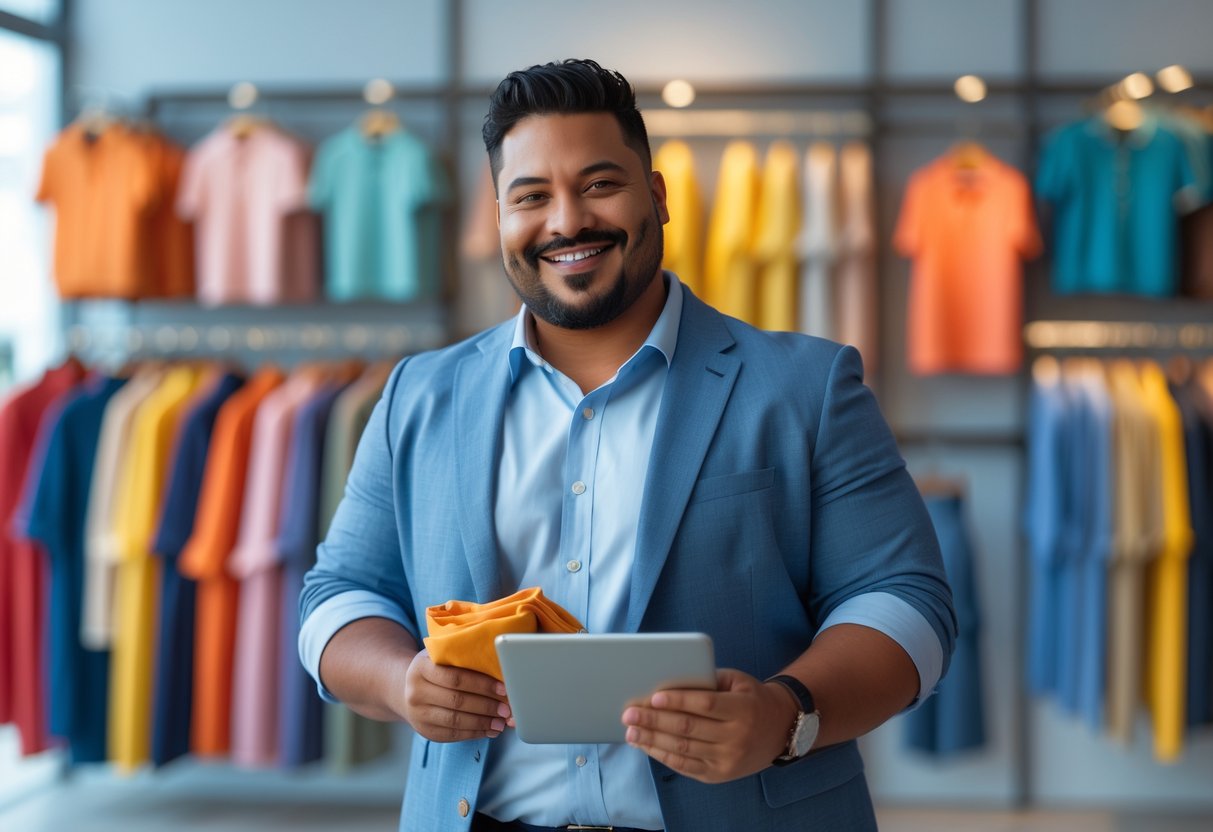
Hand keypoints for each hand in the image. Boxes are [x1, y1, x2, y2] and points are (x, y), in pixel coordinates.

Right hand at [401, 649, 512, 742]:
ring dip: (482, 723)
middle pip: (457, 701)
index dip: (481, 684)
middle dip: (486, 706)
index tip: (503, 688)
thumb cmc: (435, 668)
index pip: (455, 678)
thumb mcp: (442, 656)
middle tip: (506, 709)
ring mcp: (417, 713)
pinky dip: (474, 733)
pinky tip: (489, 730)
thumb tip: (501, 670)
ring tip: (501, 722)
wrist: (405, 688)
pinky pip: (452, 735)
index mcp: (421, 667)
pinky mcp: (424, 730)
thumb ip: (463, 659)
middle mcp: (415, 691)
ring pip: (455, 721)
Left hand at [621, 669, 796, 782]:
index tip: (653, 696)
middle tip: (629, 713)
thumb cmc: (752, 698)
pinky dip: (662, 755)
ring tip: (631, 731)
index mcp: (743, 709)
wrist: (780, 729)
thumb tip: (666, 684)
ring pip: (683, 750)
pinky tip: (646, 745)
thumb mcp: (738, 682)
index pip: (705, 705)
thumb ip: (707, 681)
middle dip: (654, 720)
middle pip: (688, 729)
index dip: (678, 701)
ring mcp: (727, 760)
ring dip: (652, 740)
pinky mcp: (719, 774)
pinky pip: (685, 766)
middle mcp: (736, 737)